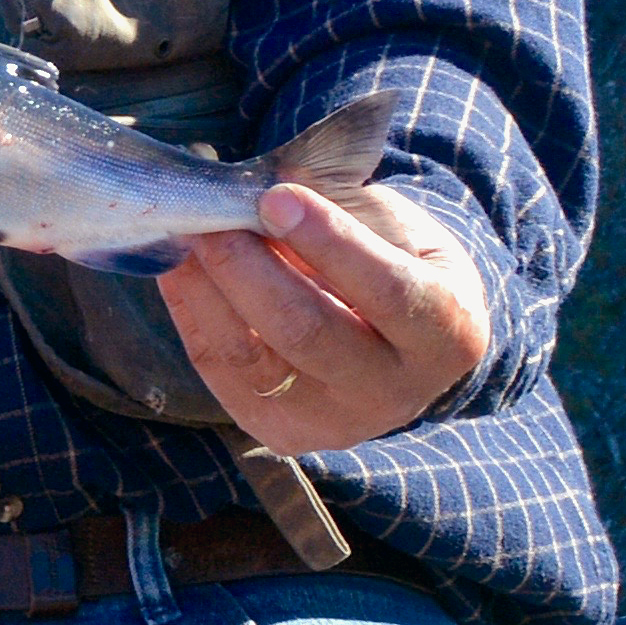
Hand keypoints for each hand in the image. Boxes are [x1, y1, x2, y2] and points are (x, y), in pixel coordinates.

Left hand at [161, 179, 493, 457]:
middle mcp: (395, 392)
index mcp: (446, 333)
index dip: (328, 240)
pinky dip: (192, 315)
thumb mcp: (396, 228)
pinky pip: (221, 374)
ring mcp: (335, 424)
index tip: (274, 196)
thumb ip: (343, 210)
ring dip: (207, 290)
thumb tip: (263, 191)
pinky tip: (179, 271)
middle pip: (307, 332)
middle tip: (208, 217)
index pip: (386, 288)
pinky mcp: (282, 433)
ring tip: (184, 237)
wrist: (404, 345)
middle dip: (247, 268)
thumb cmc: (402, 266)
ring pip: (251, 360)